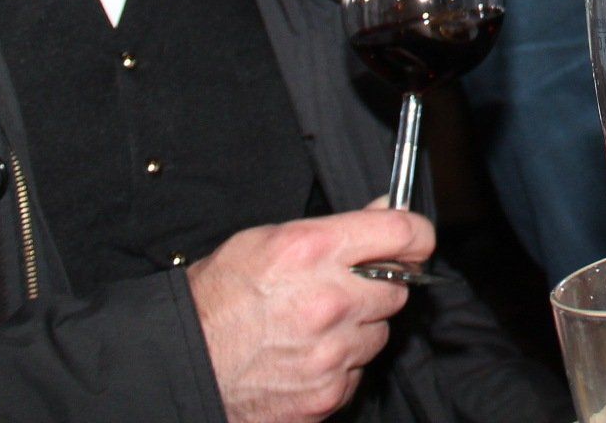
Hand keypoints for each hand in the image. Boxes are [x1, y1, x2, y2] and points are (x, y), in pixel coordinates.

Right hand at [188, 207, 434, 422]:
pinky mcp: (328, 393)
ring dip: (359, 325)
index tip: (415, 239)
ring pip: (380, 332)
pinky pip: (358, 371)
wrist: (189, 362)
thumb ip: (335, 226)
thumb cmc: (220, 296)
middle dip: (379, 283)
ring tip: (315, 322)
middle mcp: (331, 301)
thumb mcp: (269, 237)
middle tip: (345, 285)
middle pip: (397, 287)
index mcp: (314, 250)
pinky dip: (341, 363)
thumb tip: (383, 211)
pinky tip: (307, 353)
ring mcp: (332, 353)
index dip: (416, 233)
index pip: (401, 234)